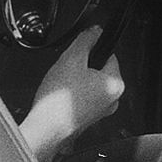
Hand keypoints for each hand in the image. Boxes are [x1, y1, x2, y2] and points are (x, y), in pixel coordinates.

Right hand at [18, 27, 123, 161]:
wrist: (45, 130)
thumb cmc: (59, 102)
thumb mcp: (71, 59)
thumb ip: (85, 40)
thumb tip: (94, 31)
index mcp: (116, 84)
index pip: (110, 55)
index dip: (91, 49)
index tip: (79, 51)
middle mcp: (113, 100)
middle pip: (99, 70)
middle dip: (82, 66)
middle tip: (67, 70)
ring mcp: (101, 111)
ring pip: (89, 84)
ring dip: (76, 81)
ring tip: (62, 85)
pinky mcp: (88, 118)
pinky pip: (82, 98)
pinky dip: (72, 95)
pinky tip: (60, 97)